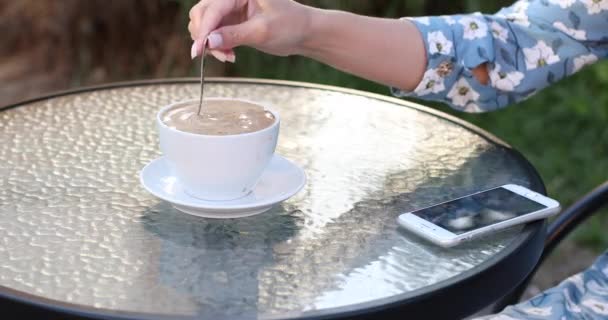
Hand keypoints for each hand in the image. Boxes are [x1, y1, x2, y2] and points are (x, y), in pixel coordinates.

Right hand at [188, 0, 311, 61]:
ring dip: (210, 43)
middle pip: (202, 13)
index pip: (213, 8)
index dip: (203, 29)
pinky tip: (229, 55)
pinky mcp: (231, 22)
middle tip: (216, 55)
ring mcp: (230, 10)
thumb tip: (208, 42)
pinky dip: (216, 46)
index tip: (198, 50)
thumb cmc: (290, 25)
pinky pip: (213, 34)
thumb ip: (234, 35)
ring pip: (204, 25)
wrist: (304, 32)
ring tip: (227, 56)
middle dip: (204, 36)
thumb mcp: (262, 31)